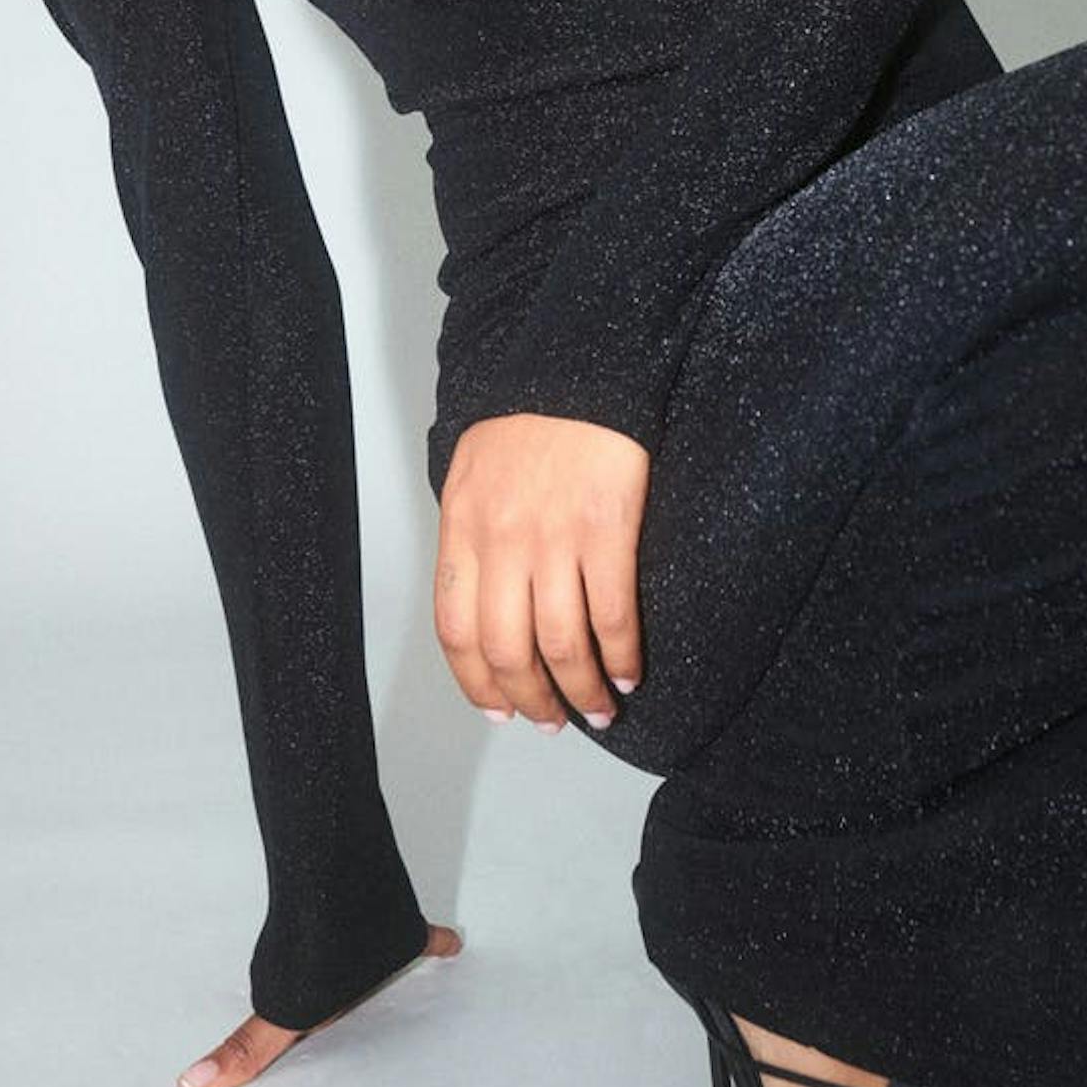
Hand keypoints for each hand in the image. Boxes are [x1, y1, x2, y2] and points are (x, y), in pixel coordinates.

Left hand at [434, 413, 648, 728]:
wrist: (577, 364)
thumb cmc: (527, 420)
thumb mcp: (472, 475)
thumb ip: (473, 538)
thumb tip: (483, 603)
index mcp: (463, 527)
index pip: (456, 630)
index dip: (477, 684)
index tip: (500, 712)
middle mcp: (502, 540)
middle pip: (508, 649)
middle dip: (532, 700)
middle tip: (553, 722)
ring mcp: (555, 536)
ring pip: (561, 643)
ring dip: (582, 691)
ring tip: (598, 710)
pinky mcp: (607, 527)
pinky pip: (612, 612)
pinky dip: (622, 655)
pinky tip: (629, 672)